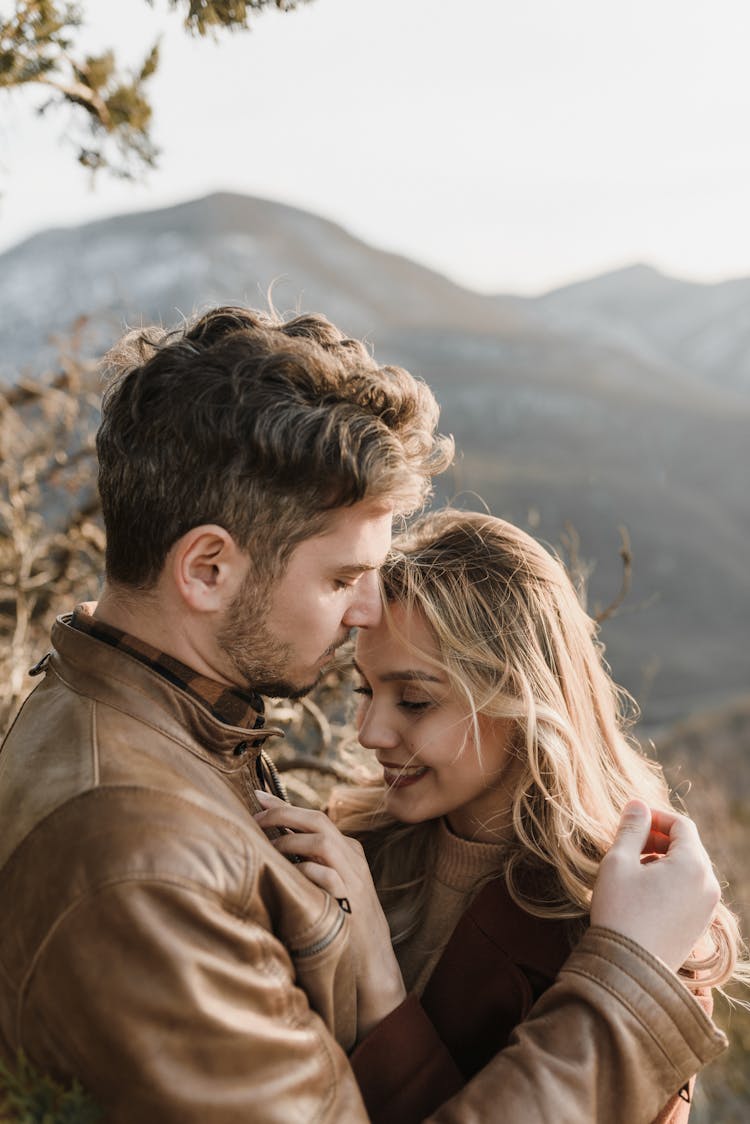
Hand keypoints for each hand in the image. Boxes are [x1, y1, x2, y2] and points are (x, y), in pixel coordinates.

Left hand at [253, 791, 405, 1037]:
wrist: (372, 964)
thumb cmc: (341, 926)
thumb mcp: (328, 887)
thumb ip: (307, 864)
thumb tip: (268, 844)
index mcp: (348, 850)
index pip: (313, 817)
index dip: (283, 804)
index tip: (256, 795)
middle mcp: (352, 858)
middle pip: (317, 820)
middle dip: (282, 814)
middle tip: (254, 818)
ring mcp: (353, 878)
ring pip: (321, 842)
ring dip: (289, 842)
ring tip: (267, 851)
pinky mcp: (351, 901)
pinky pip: (324, 875)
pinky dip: (303, 872)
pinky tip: (286, 878)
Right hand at [591, 800, 719, 970]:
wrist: (628, 970)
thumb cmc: (620, 911)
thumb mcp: (618, 861)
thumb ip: (631, 828)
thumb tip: (638, 804)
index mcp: (693, 865)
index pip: (682, 825)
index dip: (655, 816)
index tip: (631, 817)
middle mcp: (708, 885)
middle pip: (688, 846)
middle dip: (659, 838)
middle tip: (628, 841)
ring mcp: (707, 908)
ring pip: (688, 869)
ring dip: (663, 859)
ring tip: (632, 868)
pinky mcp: (699, 926)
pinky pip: (689, 891)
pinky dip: (669, 881)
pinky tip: (642, 891)